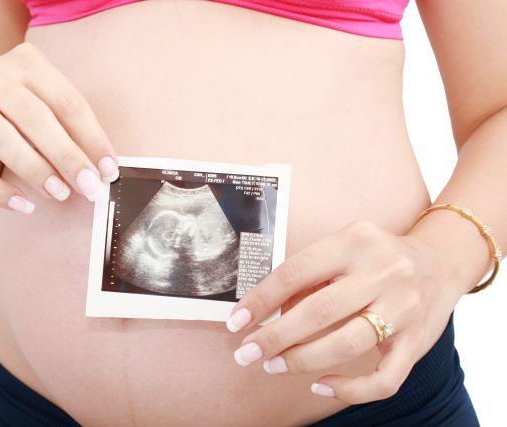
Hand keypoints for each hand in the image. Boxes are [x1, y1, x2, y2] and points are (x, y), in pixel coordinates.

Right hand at [0, 42, 118, 212]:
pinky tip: (23, 206)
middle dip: (67, 156)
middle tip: (89, 186)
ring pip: (2, 138)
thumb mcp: (45, 110)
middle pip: (36, 117)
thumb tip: (102, 170)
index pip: (68, 102)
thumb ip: (71, 133)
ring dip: (36, 171)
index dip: (92, 139)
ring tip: (60, 194)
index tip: (109, 170)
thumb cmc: (17, 117)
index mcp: (27, 63)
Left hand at [226, 219, 465, 403]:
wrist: (440, 263)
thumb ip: (310, 276)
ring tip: (273, 365)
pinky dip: (350, 390)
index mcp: (355, 241)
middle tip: (247, 352)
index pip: (296, 271)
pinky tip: (321, 386)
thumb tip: (267, 313)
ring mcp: (404, 308)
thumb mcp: (343, 248)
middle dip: (275, 336)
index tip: (237, 321)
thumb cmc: (377, 257)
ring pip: (346, 344)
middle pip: (318, 310)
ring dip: (302, 360)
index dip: (262, 299)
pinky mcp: (418, 342)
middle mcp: (383, 271)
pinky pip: (384, 378)